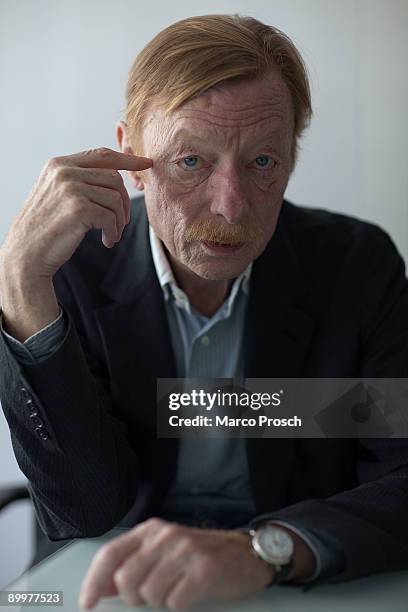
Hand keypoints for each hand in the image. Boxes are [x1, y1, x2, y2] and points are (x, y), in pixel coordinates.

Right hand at [0, 147, 152, 279]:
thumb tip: (116, 174)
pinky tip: (107, 241)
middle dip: (124, 202)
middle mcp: (64, 171)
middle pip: (114, 178)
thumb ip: (80, 180)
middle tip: (121, 223)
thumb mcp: (58, 195)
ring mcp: (70, 188)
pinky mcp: (78, 208)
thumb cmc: (46, 228)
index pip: (101, 155)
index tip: (146, 163)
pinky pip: (111, 217)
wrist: (26, 254)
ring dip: (120, 220)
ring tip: (112, 234)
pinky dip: (114, 232)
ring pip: (116, 198)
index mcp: (58, 164)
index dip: (127, 159)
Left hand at [78, 517, 274, 609]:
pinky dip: (180, 604)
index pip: (110, 554)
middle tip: (153, 596)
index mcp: (151, 531)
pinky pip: (175, 603)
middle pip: (126, 580)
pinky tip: (192, 592)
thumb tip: (102, 588)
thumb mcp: (163, 552)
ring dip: (160, 601)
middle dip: (134, 598)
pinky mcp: (203, 570)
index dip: (93, 581)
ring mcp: (185, 552)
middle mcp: (165, 536)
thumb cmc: (200, 555)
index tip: (86, 603)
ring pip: (149, 595)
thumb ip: (133, 565)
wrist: (245, 554)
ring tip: (177, 589)